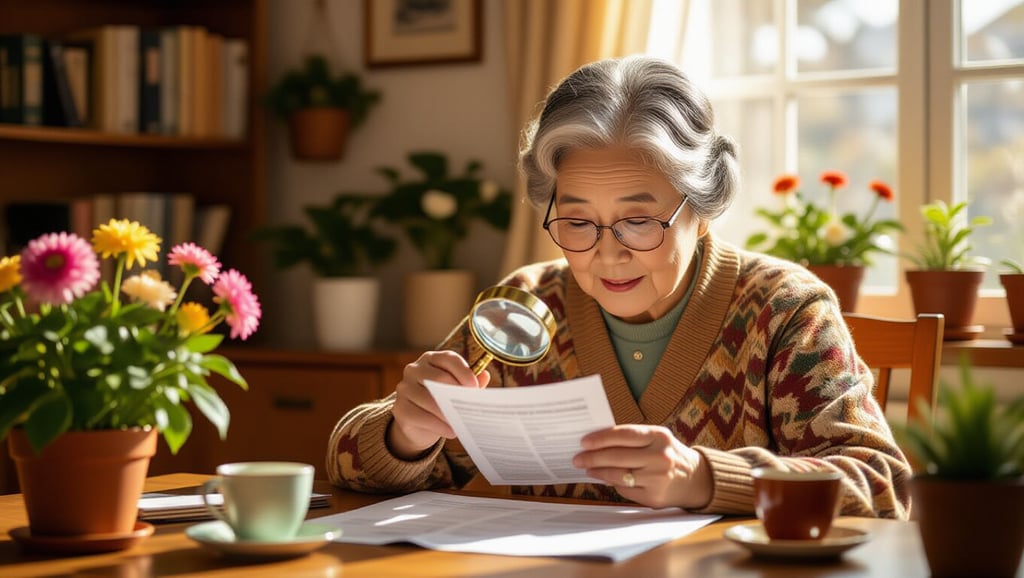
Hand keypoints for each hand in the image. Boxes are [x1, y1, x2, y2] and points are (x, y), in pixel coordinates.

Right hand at [388, 350, 490, 459]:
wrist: (418, 423)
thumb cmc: (441, 400)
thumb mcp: (456, 389)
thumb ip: (469, 382)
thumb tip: (484, 376)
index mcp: (431, 359)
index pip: (448, 358)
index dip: (463, 372)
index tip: (475, 387)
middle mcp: (414, 369)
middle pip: (438, 378)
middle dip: (456, 394)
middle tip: (470, 407)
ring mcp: (404, 388)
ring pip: (428, 399)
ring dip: (448, 413)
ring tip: (462, 422)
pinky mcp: (399, 408)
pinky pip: (419, 416)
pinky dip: (438, 425)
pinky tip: (451, 431)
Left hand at [573, 425, 711, 508]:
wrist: (696, 479)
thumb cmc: (668, 454)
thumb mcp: (656, 439)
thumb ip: (631, 439)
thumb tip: (596, 444)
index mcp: (659, 436)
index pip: (624, 435)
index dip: (601, 438)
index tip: (583, 442)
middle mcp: (659, 457)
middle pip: (617, 456)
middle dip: (593, 457)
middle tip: (577, 458)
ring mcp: (657, 479)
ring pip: (618, 475)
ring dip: (598, 472)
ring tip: (587, 468)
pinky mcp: (654, 497)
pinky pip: (625, 490)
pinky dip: (614, 484)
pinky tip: (606, 478)